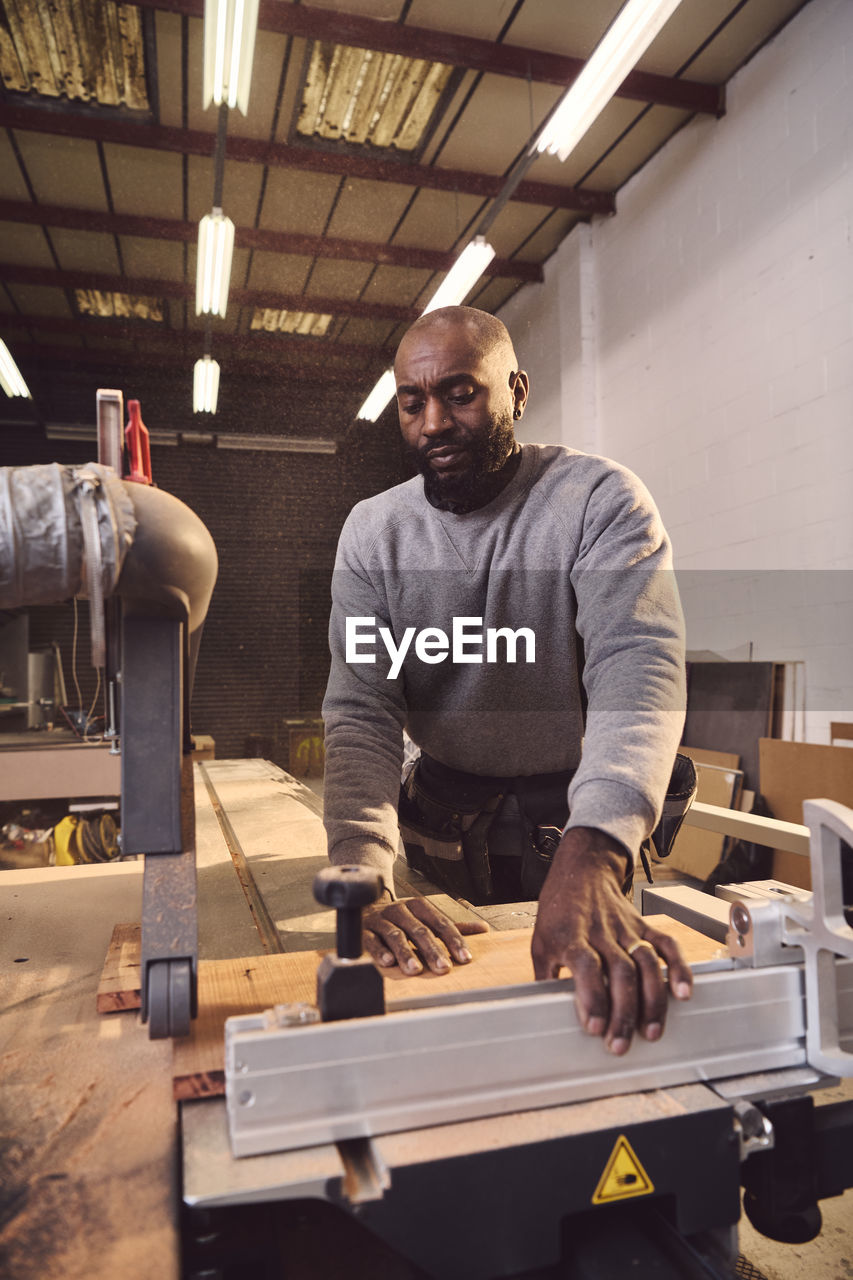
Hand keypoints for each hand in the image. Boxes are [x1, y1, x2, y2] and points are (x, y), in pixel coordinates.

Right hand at [363, 892, 488, 975]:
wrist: (365, 908)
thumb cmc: (402, 920)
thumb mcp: (426, 920)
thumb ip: (452, 927)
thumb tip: (484, 929)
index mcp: (419, 907)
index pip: (440, 923)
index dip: (454, 940)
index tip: (465, 958)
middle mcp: (401, 910)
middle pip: (419, 930)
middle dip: (432, 950)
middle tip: (443, 968)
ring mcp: (381, 920)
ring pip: (395, 935)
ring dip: (405, 953)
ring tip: (415, 970)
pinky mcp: (364, 931)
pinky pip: (371, 940)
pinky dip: (379, 951)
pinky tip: (388, 963)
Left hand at [531, 826, 692, 1053]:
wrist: (583, 869)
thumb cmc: (558, 910)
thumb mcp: (540, 941)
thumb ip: (545, 977)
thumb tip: (542, 1014)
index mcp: (572, 936)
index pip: (586, 967)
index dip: (593, 998)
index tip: (595, 1028)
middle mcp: (602, 933)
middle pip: (620, 972)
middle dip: (623, 1013)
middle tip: (621, 1045)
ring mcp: (626, 929)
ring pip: (647, 964)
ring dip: (652, 1000)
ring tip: (652, 1032)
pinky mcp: (644, 926)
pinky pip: (666, 946)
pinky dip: (679, 968)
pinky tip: (684, 993)